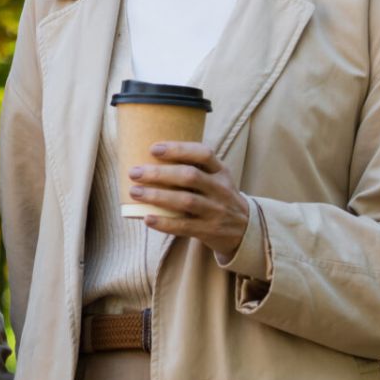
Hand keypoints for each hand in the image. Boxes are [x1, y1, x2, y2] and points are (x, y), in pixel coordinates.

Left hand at [130, 141, 250, 255]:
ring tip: (135, 192)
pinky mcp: (209, 231)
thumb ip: (194, 169)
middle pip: (190, 177)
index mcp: (221, 172)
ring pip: (186, 201)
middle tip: (134, 172)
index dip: (179, 149)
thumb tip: (149, 160)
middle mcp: (220, 190)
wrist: (245, 229)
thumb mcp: (217, 179)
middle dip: (160, 173)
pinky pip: (184, 226)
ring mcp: (216, 211)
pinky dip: (164, 222)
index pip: (203, 154)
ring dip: (157, 196)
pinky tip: (147, 218)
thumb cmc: (218, 198)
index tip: (154, 149)